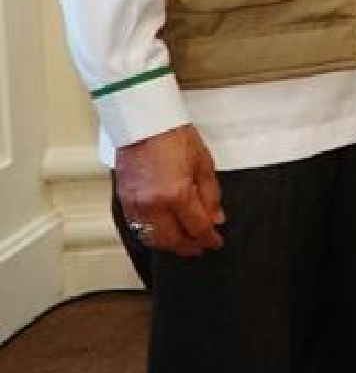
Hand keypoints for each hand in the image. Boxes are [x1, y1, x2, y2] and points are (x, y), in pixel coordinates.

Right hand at [113, 125, 224, 256]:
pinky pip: (138, 229)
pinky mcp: (124, 202)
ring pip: (153, 239)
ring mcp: (135, 206)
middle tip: (201, 247)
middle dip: (189, 247)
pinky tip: (164, 233)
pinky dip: (152, 236)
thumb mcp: (204, 165)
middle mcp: (153, 205)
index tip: (216, 242)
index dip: (209, 238)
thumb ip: (211, 196)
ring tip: (184, 243)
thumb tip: (216, 219)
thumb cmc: (175, 138)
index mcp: (177, 195)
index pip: (197, 228)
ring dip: (170, 245)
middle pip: (173, 240)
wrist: (144, 124)